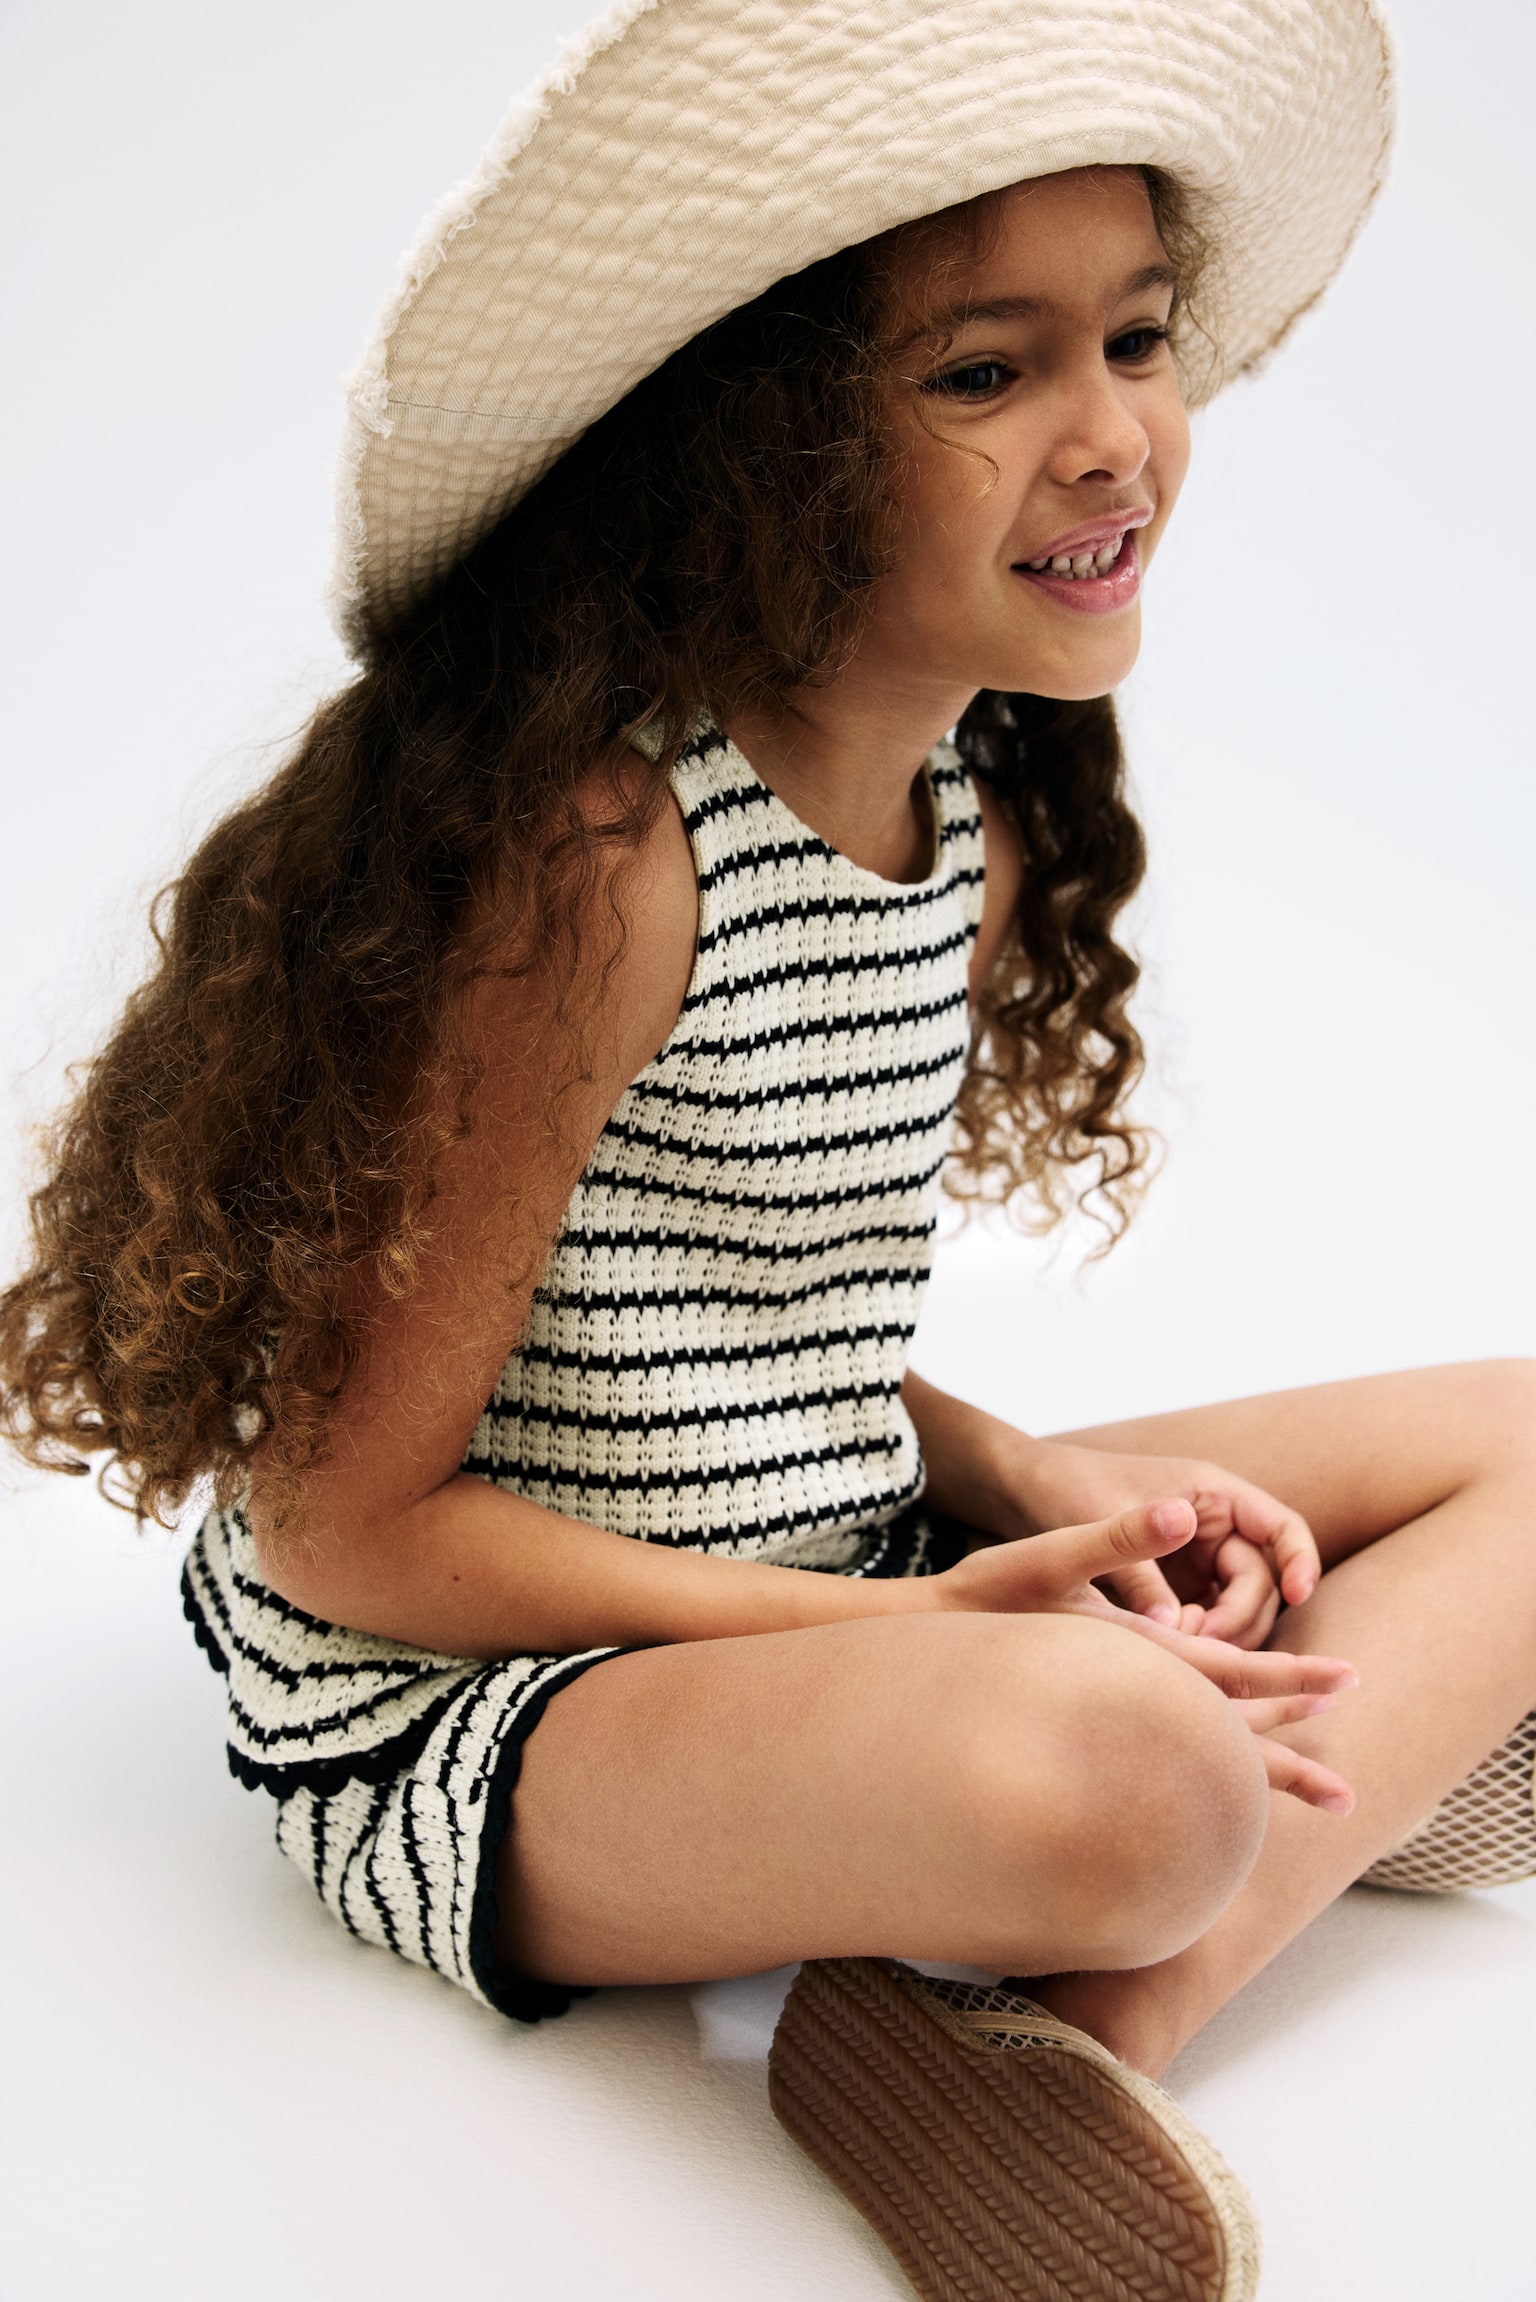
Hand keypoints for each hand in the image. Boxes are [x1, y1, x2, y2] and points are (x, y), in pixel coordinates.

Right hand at [932, 1496, 1355, 1811]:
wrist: (913, 1656)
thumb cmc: (978, 1604)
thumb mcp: (1049, 1555)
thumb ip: (1121, 1536)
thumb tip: (1184, 1506)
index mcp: (1136, 1668)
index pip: (1232, 1682)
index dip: (1292, 1683)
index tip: (1347, 1684)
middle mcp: (1128, 1714)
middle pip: (1223, 1751)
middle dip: (1286, 1771)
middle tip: (1345, 1797)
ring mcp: (1105, 1736)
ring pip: (1191, 1770)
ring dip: (1246, 1783)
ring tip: (1285, 1803)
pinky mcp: (1085, 1739)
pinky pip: (1156, 1769)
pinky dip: (1194, 1782)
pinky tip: (1199, 1791)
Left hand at [1006, 1438, 1321, 1647]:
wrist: (1023, 1493)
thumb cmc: (1065, 1489)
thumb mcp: (1100, 1519)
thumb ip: (1139, 1566)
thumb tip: (1173, 1625)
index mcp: (1212, 1495)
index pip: (1282, 1527)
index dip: (1301, 1560)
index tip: (1298, 1596)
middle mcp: (1214, 1529)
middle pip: (1264, 1583)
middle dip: (1243, 1616)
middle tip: (1203, 1642)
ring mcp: (1198, 1563)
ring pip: (1238, 1611)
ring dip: (1223, 1637)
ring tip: (1179, 1652)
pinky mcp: (1177, 1592)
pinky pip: (1208, 1623)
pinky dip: (1198, 1643)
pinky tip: (1171, 1661)